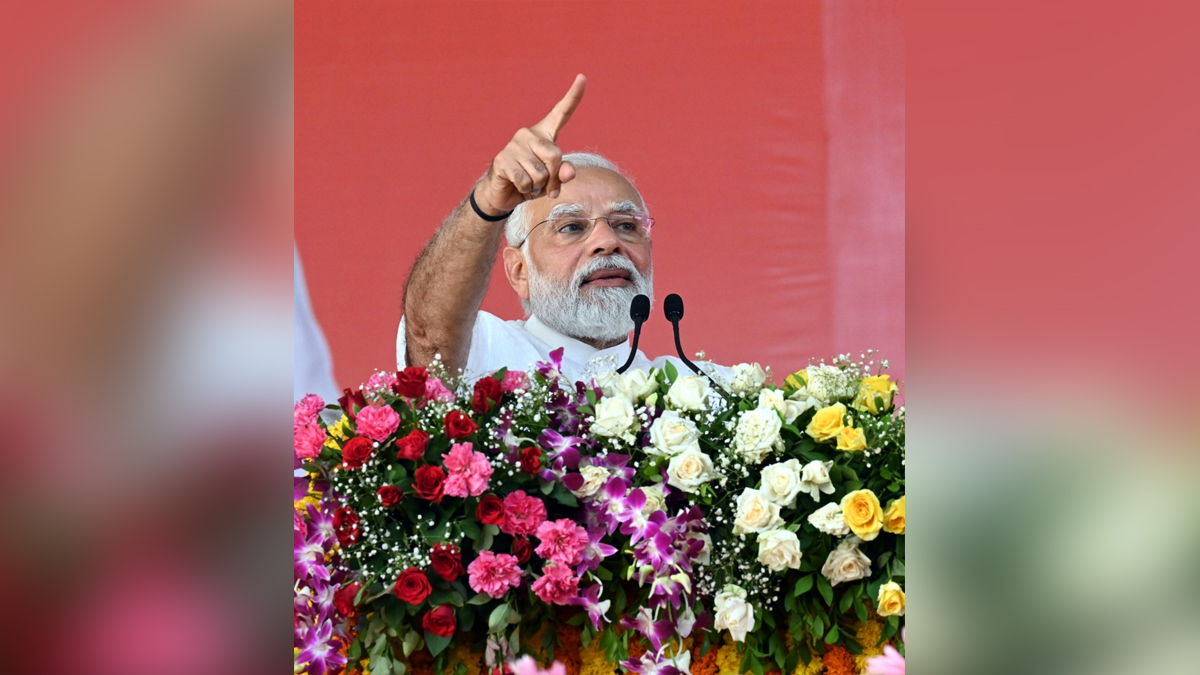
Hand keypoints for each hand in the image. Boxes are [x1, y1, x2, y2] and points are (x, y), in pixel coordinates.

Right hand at [474, 74, 586, 215]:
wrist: (502, 194)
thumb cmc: (531, 184)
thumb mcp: (552, 181)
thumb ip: (564, 174)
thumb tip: (569, 172)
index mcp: (544, 134)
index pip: (562, 113)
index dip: (573, 96)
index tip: (582, 77)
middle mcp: (528, 134)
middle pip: (555, 156)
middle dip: (552, 178)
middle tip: (541, 184)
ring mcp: (514, 144)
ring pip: (540, 173)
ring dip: (537, 186)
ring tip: (527, 183)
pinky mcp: (502, 159)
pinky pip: (525, 180)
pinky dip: (525, 189)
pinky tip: (517, 185)